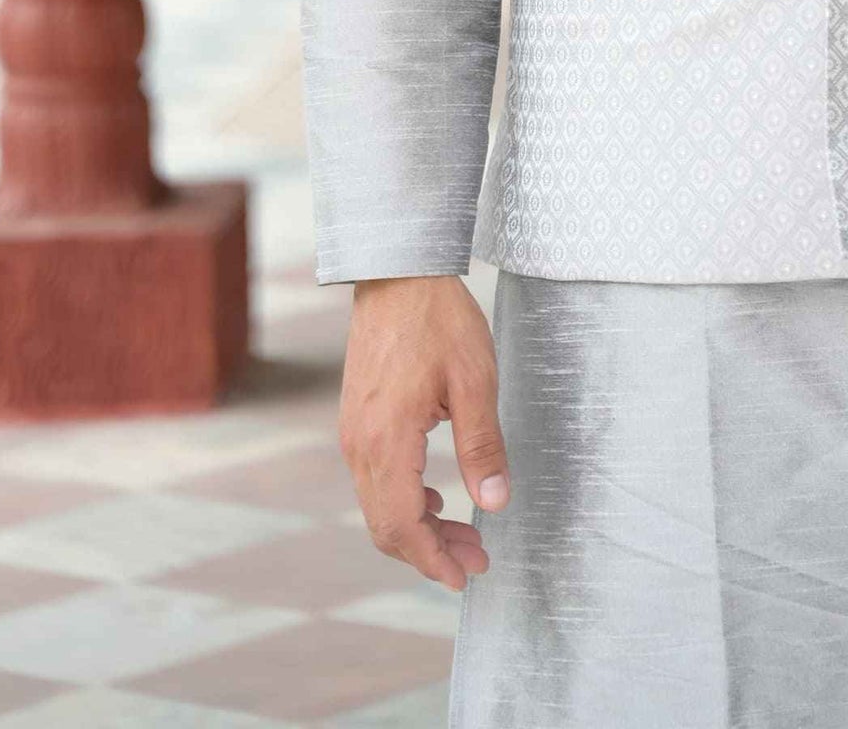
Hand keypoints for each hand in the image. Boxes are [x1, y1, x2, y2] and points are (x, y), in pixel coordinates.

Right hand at [340, 275, 508, 590]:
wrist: (397, 272)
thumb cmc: (439, 319)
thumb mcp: (475, 380)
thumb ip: (482, 446)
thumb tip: (494, 504)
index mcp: (387, 440)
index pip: (401, 525)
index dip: (432, 559)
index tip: (465, 576)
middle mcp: (360, 445)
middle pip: (386, 525)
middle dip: (430, 552)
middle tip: (476, 560)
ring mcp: (353, 432)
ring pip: (378, 504)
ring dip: (419, 527)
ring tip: (464, 533)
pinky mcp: (357, 420)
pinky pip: (374, 479)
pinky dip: (404, 500)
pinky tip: (437, 496)